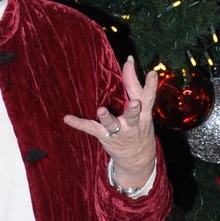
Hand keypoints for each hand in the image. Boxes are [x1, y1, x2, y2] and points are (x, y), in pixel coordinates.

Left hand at [64, 56, 157, 189]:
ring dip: (107, 118)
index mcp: (143, 114)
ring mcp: (119, 132)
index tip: (151, 73)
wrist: (138, 160)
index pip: (148, 98)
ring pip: (112, 125)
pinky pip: (91, 129)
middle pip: (134, 115)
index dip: (150, 86)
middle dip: (134, 110)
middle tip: (135, 103)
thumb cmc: (139, 127)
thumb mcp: (142, 109)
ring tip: (101, 110)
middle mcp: (132, 124)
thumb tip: (130, 60)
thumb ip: (134, 85)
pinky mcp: (105, 137)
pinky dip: (79, 123)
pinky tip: (68, 118)